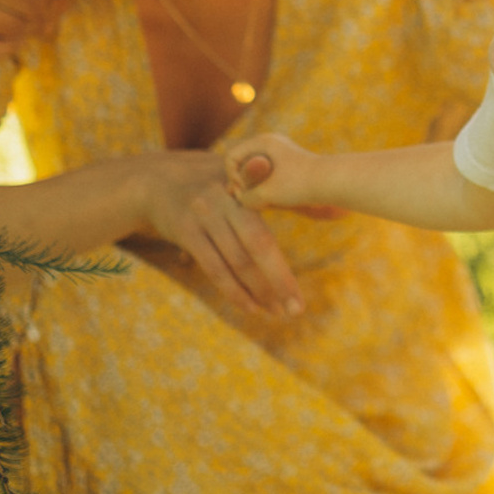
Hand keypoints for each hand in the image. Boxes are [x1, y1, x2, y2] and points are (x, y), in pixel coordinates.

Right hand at [135, 151, 303, 318]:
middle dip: (280, 280)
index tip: (317, 259)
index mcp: (246, 186)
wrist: (155, 180)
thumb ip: (288, 197)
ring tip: (279, 313)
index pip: (276, 217)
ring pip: (236, 262)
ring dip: (260, 292)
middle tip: (298, 310)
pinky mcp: (185, 232)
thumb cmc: (214, 183)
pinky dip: (235, 292)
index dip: (297, 237)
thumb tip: (338, 212)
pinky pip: (214, 268)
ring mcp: (203, 215)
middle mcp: (225, 199)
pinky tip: (253, 308)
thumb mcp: (247, 182)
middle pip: (258, 245)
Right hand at [227, 135, 328, 213]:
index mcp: (263, 141)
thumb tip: (240, 198)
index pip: (231, 157)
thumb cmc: (299, 185)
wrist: (334, 183)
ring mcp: (279, 153)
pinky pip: (266, 176)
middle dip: (244, 183)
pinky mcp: (287, 165)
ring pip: (254, 172)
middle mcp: (270, 143)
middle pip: (242, 163)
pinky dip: (266, 189)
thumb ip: (246, 197)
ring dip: (255, 188)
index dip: (234, 177)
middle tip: (255, 199)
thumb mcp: (267, 194)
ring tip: (266, 201)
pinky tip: (276, 201)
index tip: (247, 191)